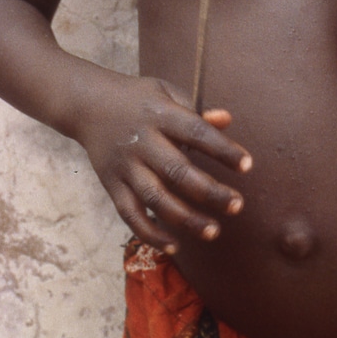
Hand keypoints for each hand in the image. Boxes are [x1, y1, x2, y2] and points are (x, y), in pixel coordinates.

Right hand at [75, 73, 251, 253]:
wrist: (88, 103)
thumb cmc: (139, 98)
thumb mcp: (167, 92)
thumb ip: (196, 111)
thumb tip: (227, 120)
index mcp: (160, 115)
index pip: (196, 132)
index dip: (223, 150)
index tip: (247, 166)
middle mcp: (142, 141)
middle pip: (178, 171)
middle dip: (210, 192)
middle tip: (237, 206)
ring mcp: (125, 165)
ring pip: (155, 199)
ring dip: (185, 219)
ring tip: (213, 231)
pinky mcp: (110, 184)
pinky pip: (130, 214)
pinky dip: (150, 233)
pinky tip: (174, 245)